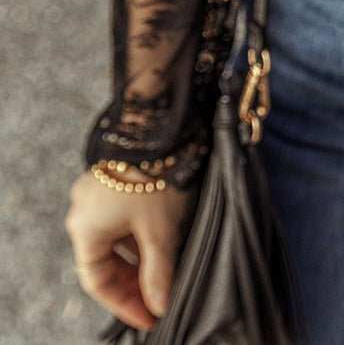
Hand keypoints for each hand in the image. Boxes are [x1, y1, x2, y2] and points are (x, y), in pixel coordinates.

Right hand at [65, 165, 198, 330]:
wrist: (157, 124)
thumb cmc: (154, 177)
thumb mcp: (160, 231)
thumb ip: (158, 272)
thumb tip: (159, 304)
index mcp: (84, 229)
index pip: (98, 281)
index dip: (124, 304)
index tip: (149, 316)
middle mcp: (83, 211)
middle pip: (104, 260)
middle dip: (132, 281)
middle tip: (158, 297)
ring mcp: (95, 191)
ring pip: (114, 237)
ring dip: (136, 257)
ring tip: (164, 271)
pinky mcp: (112, 176)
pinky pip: (119, 216)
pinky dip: (136, 233)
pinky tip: (159, 239)